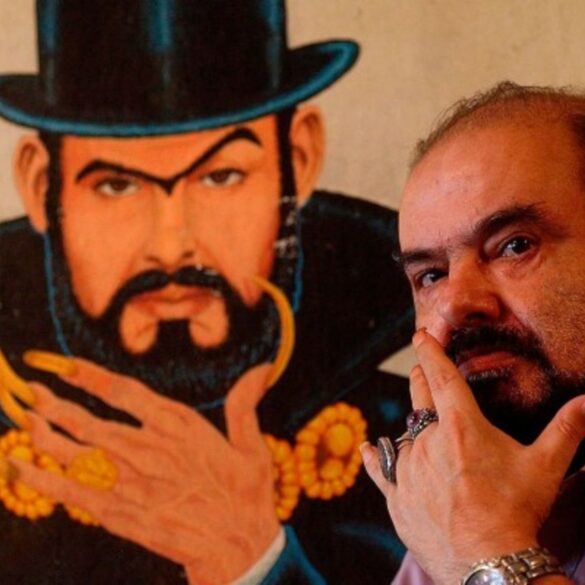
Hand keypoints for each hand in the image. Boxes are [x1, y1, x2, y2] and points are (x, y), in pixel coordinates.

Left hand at [11, 359, 279, 584]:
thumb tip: (261, 369)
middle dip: (54, 403)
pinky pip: (69, 492)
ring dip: (42, 433)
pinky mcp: (118, 513)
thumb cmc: (244, 496)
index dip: (87, 375)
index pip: (122, 390)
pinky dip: (39, 478)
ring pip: (72, 452)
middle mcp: (146, 448)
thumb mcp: (252, 446)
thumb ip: (246, 404)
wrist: (235, 549)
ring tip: (25, 418)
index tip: (62, 364)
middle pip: (86, 420)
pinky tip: (17, 466)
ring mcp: (128, 482)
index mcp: (177, 425)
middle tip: (33, 391)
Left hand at [361, 330, 584, 584]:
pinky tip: (365, 447)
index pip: (442, 377)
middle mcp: (427, 441)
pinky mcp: (396, 495)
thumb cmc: (516, 512)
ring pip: (405, 437)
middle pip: (420, 400)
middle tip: (420, 370)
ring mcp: (407, 468)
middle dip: (421, 380)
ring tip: (421, 430)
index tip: (421, 334)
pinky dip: (374, 457)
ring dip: (413, 430)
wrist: (487, 563)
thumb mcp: (546, 467)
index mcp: (461, 427)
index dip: (431, 352)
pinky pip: (379, 469)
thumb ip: (567, 429)